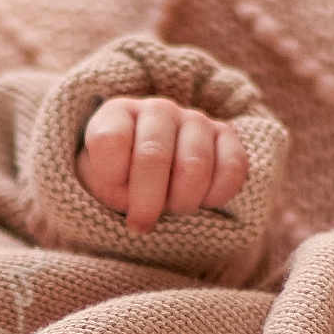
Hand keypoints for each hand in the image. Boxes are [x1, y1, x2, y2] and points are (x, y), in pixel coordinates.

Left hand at [76, 96, 247, 233]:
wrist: (153, 177)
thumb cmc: (122, 180)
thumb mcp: (101, 183)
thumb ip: (109, 186)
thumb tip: (140, 209)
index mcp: (118, 114)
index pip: (111, 140)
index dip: (111, 176)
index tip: (115, 191)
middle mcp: (158, 110)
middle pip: (152, 156)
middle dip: (147, 202)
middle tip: (143, 224)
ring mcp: (195, 120)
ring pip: (194, 166)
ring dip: (182, 201)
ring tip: (173, 209)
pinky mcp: (226, 136)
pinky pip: (231, 168)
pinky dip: (216, 196)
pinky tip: (203, 202)